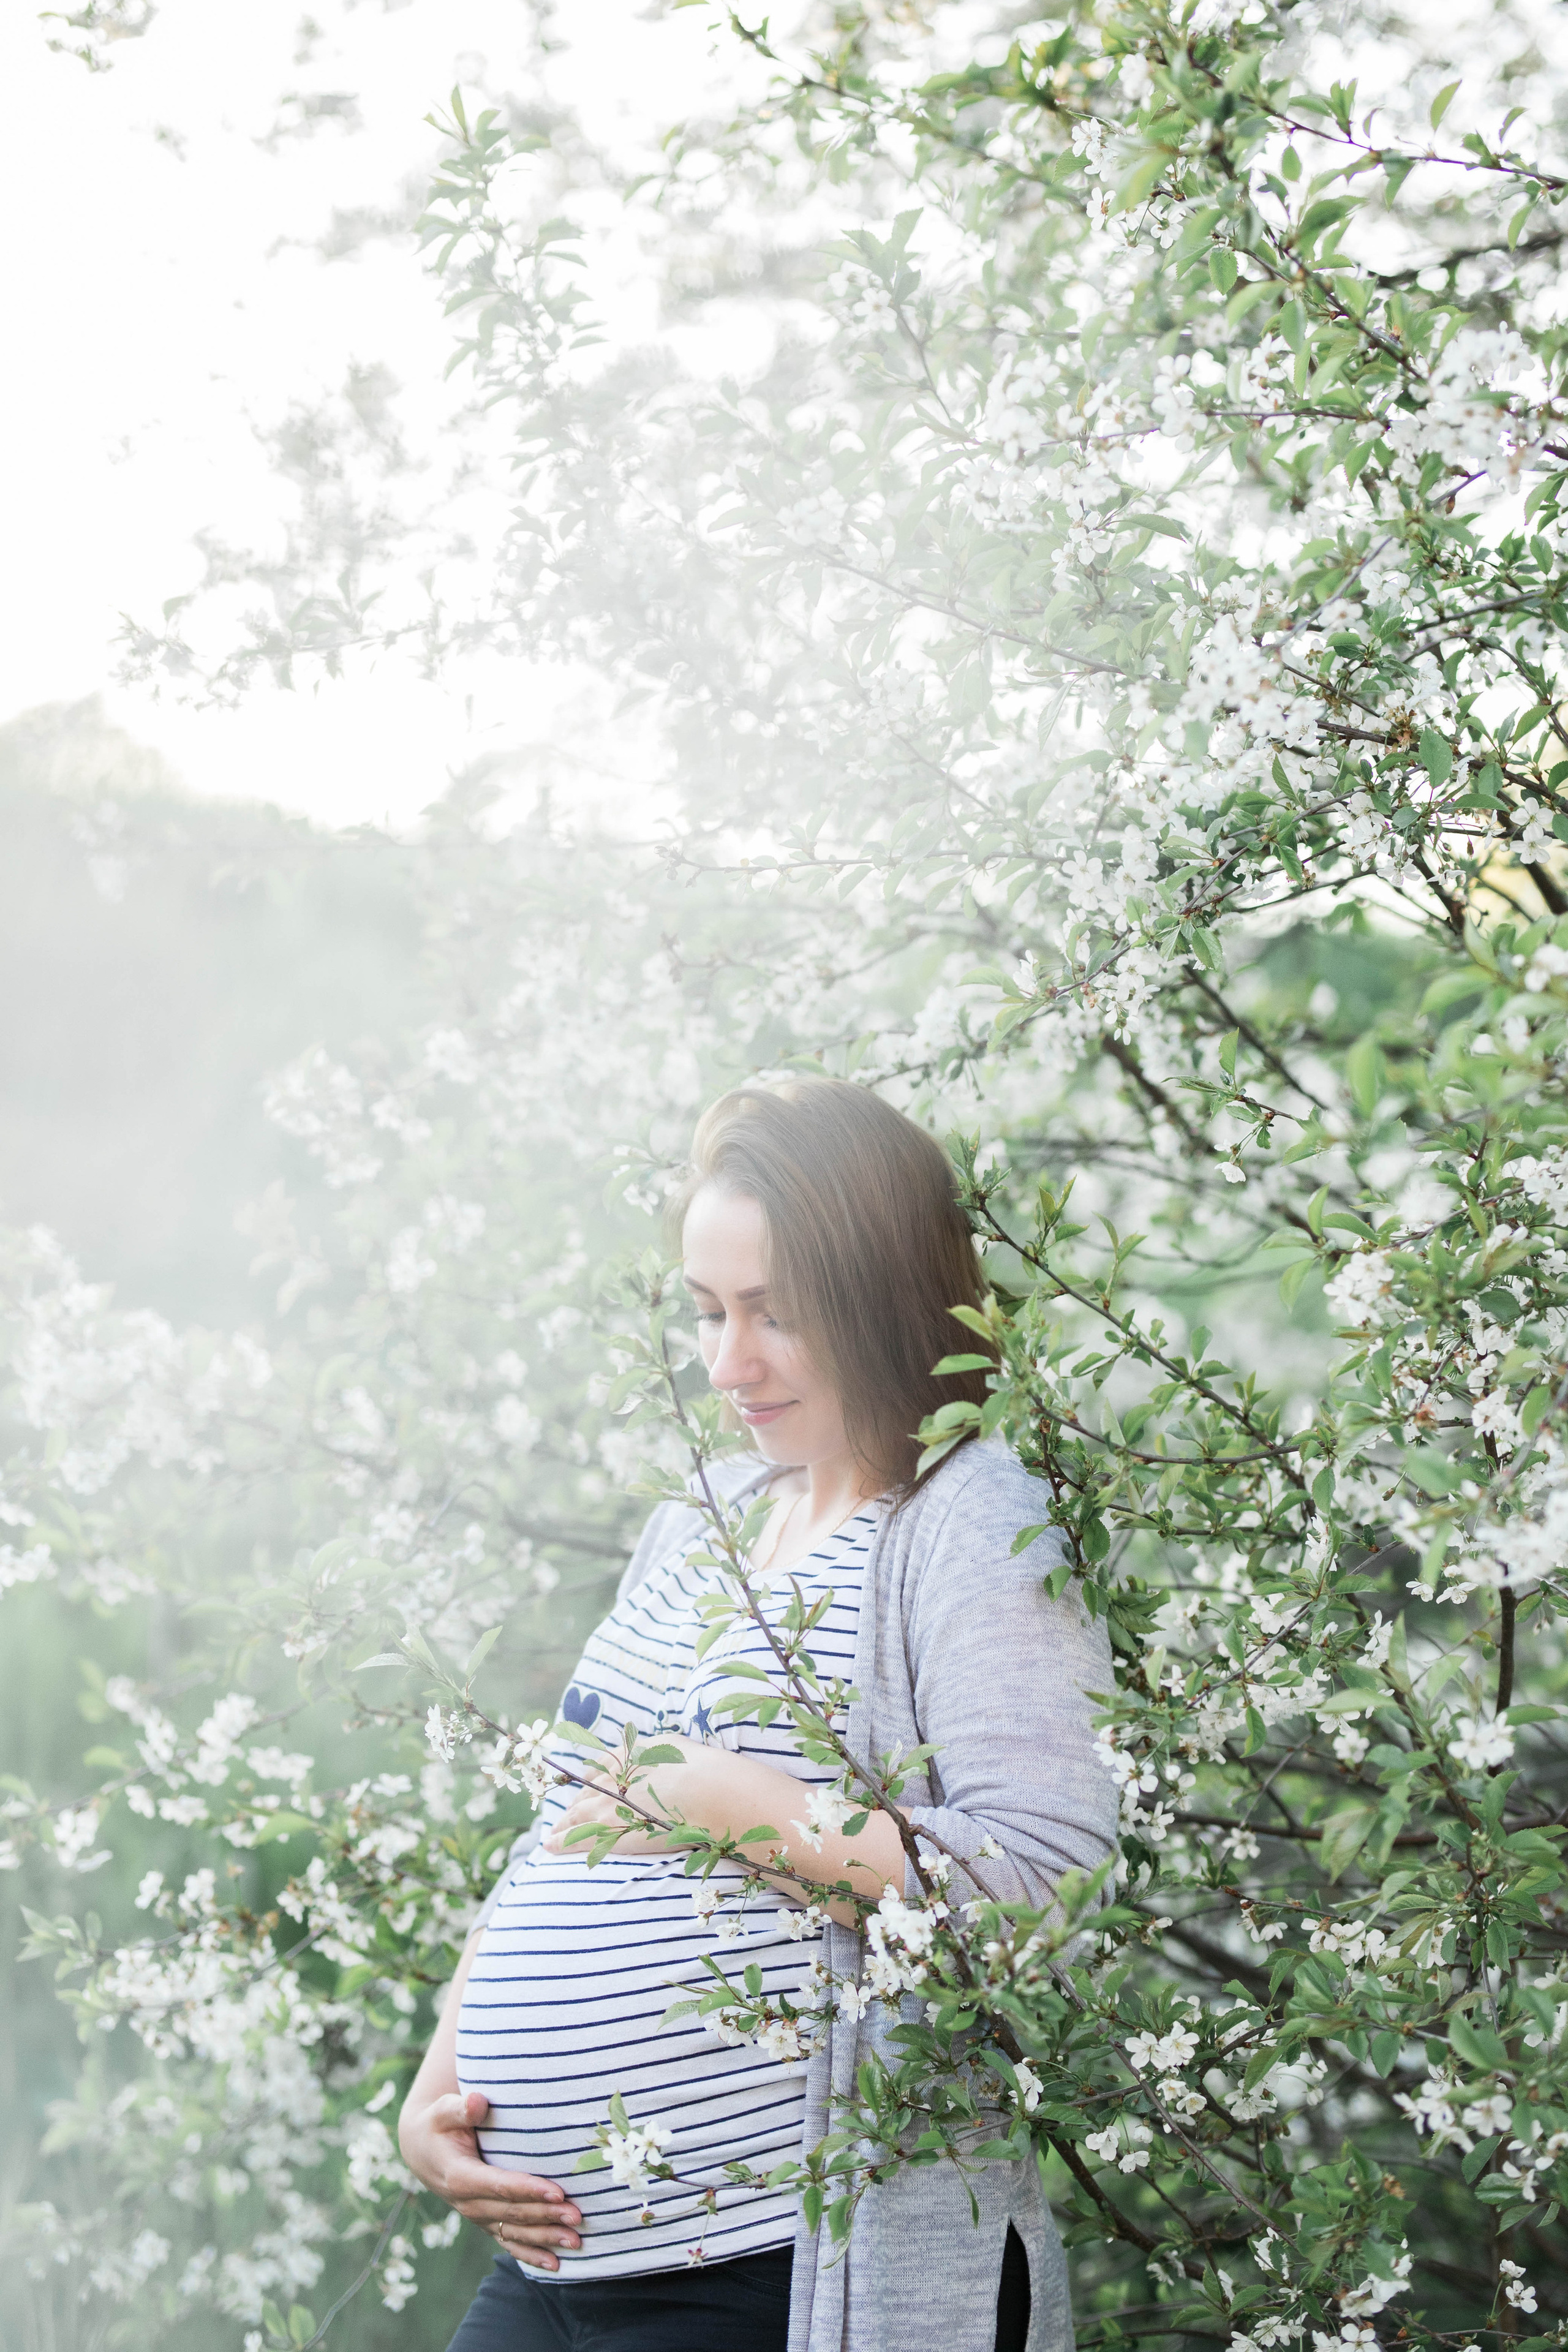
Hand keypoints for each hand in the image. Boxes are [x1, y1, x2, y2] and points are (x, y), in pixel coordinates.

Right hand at [398, 2089, 582, 2272]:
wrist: (423, 2151)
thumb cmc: (439, 2124)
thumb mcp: (442, 2111)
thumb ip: (460, 2109)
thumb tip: (477, 2101)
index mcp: (460, 2176)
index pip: (499, 2186)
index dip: (529, 2190)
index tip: (558, 2192)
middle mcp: (469, 2203)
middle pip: (513, 2213)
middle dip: (546, 2216)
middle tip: (578, 2216)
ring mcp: (478, 2217)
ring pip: (514, 2233)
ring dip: (545, 2238)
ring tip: (576, 2241)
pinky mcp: (485, 2222)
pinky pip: (509, 2243)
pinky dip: (531, 2255)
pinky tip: (555, 2264)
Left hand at [543, 1732, 723, 1856]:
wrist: (703, 1790)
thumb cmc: (697, 1767)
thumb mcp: (671, 1746)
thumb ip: (653, 1751)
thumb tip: (651, 1751)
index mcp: (626, 1757)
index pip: (600, 1769)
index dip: (589, 1781)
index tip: (584, 1787)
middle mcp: (611, 1779)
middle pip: (585, 1794)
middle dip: (574, 1805)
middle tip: (565, 1816)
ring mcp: (607, 1805)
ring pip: (576, 1816)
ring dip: (563, 1825)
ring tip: (553, 1834)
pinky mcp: (609, 1830)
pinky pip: (577, 1838)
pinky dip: (560, 1842)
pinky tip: (549, 1846)